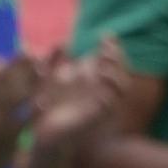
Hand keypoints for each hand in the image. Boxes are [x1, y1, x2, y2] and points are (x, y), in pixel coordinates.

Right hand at [0, 53, 40, 167]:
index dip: (13, 61)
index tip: (29, 50)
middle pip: (8, 81)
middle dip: (27, 67)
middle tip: (44, 56)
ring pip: (16, 97)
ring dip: (33, 82)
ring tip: (49, 71)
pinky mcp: (6, 137)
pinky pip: (23, 121)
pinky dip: (35, 110)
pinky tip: (47, 102)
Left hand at [31, 38, 127, 152]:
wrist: (44, 133)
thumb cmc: (50, 106)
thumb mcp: (51, 80)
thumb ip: (56, 61)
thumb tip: (63, 43)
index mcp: (94, 79)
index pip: (113, 60)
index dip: (113, 47)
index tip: (105, 35)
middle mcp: (102, 90)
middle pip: (122, 70)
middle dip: (118, 56)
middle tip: (107, 47)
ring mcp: (102, 105)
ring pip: (123, 87)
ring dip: (117, 72)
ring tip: (105, 62)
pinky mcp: (96, 118)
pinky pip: (110, 104)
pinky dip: (110, 90)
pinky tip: (102, 78)